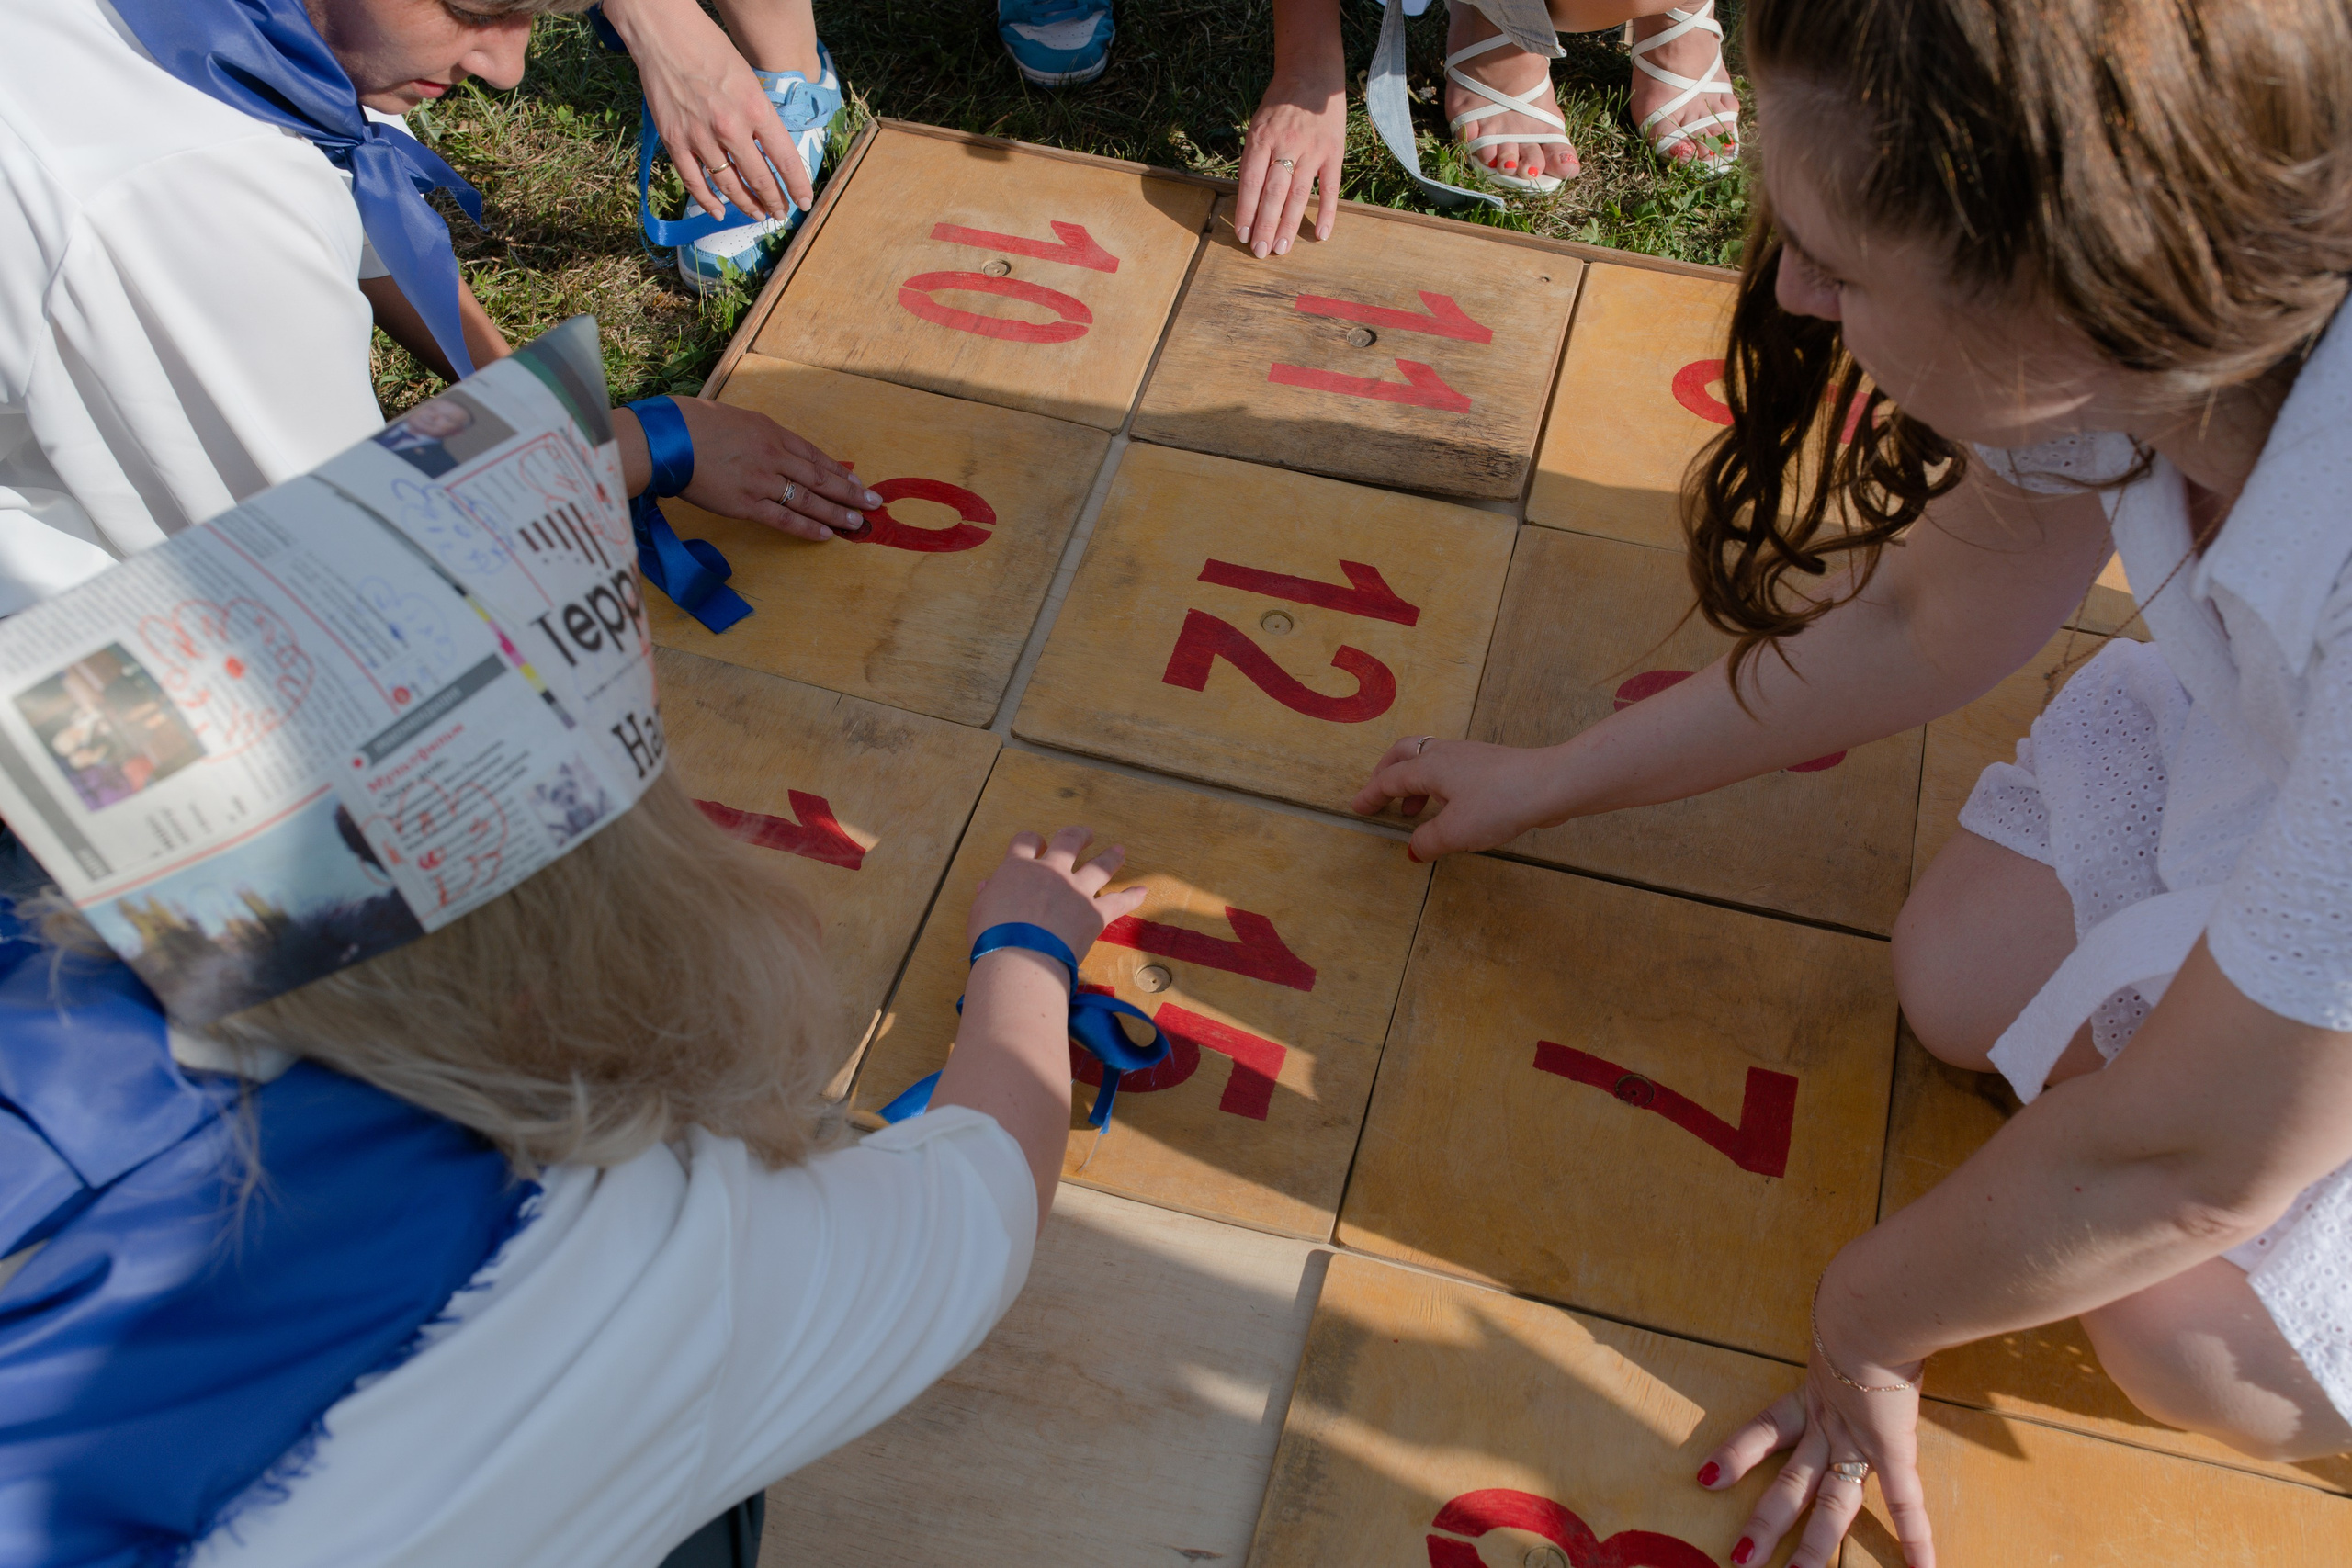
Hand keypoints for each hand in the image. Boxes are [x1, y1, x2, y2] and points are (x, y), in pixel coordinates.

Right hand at [600, 0, 809, 220]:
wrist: (665, 35)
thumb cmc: (710, 50)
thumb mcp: (749, 80)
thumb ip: (760, 116)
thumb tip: (771, 149)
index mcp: (755, 109)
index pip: (786, 160)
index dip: (797, 186)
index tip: (804, 201)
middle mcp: (731, 128)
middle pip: (759, 178)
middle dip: (774, 201)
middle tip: (781, 213)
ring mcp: (701, 137)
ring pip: (729, 185)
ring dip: (746, 204)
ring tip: (758, 215)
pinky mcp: (675, 141)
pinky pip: (694, 181)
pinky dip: (708, 201)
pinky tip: (720, 212)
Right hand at [670, 397, 880, 540]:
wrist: (669, 439)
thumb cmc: (695, 425)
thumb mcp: (738, 420)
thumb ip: (762, 436)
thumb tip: (779, 451)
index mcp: (772, 433)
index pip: (815, 455)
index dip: (839, 471)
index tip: (858, 482)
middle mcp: (773, 456)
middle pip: (820, 478)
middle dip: (849, 493)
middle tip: (873, 504)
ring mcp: (761, 481)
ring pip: (808, 500)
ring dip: (836, 513)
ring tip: (857, 523)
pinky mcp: (746, 504)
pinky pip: (784, 519)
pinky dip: (807, 528)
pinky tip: (825, 535)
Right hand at [968, 827, 1147, 963]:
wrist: (1020, 957)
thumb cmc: (992, 938)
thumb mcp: (980, 913)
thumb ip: (988, 896)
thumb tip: (987, 886)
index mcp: (1018, 869)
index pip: (1025, 842)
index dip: (1031, 840)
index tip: (1036, 843)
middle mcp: (1050, 872)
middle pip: (1068, 841)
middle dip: (1077, 835)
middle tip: (1086, 833)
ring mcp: (1076, 890)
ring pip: (1100, 865)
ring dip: (1111, 856)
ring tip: (1120, 850)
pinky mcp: (1095, 913)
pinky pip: (1119, 902)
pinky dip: (1132, 897)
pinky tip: (1143, 891)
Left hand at [1235, 75, 1347, 257]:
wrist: (1312, 72)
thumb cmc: (1280, 103)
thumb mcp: (1258, 124)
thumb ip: (1254, 158)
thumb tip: (1247, 198)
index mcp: (1262, 138)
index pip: (1251, 181)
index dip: (1245, 210)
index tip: (1241, 235)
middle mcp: (1286, 144)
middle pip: (1273, 192)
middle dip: (1265, 224)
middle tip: (1260, 251)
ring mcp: (1312, 149)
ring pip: (1298, 194)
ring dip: (1290, 224)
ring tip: (1282, 248)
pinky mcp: (1333, 151)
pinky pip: (1330, 187)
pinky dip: (1327, 212)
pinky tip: (1321, 234)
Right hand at [1350, 736, 1571, 858]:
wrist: (1550, 783)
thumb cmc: (1499, 804)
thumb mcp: (1456, 832)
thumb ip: (1428, 842)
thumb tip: (1414, 849)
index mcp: (1430, 767)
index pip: (1389, 779)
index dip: (1371, 795)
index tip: (1358, 808)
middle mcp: (1446, 754)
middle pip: (1405, 753)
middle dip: (1387, 772)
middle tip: (1380, 794)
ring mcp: (1470, 756)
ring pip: (1429, 760)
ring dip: (1414, 782)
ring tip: (1413, 811)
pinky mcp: (1490, 765)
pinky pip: (1451, 769)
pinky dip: (1437, 785)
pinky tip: (1449, 808)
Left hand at [1697, 1293, 1934, 1567]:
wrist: (1872, 1307)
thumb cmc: (1859, 1304)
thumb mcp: (1840, 1316)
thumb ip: (1842, 1318)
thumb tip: (1852, 1281)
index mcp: (1813, 1395)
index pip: (1764, 1431)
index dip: (1737, 1454)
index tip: (1706, 1478)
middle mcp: (1829, 1425)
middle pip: (1789, 1486)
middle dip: (1764, 1524)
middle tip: (1738, 1560)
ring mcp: (1857, 1441)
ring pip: (1830, 1505)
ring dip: (1813, 1547)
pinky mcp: (1891, 1448)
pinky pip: (1906, 1501)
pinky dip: (1916, 1538)